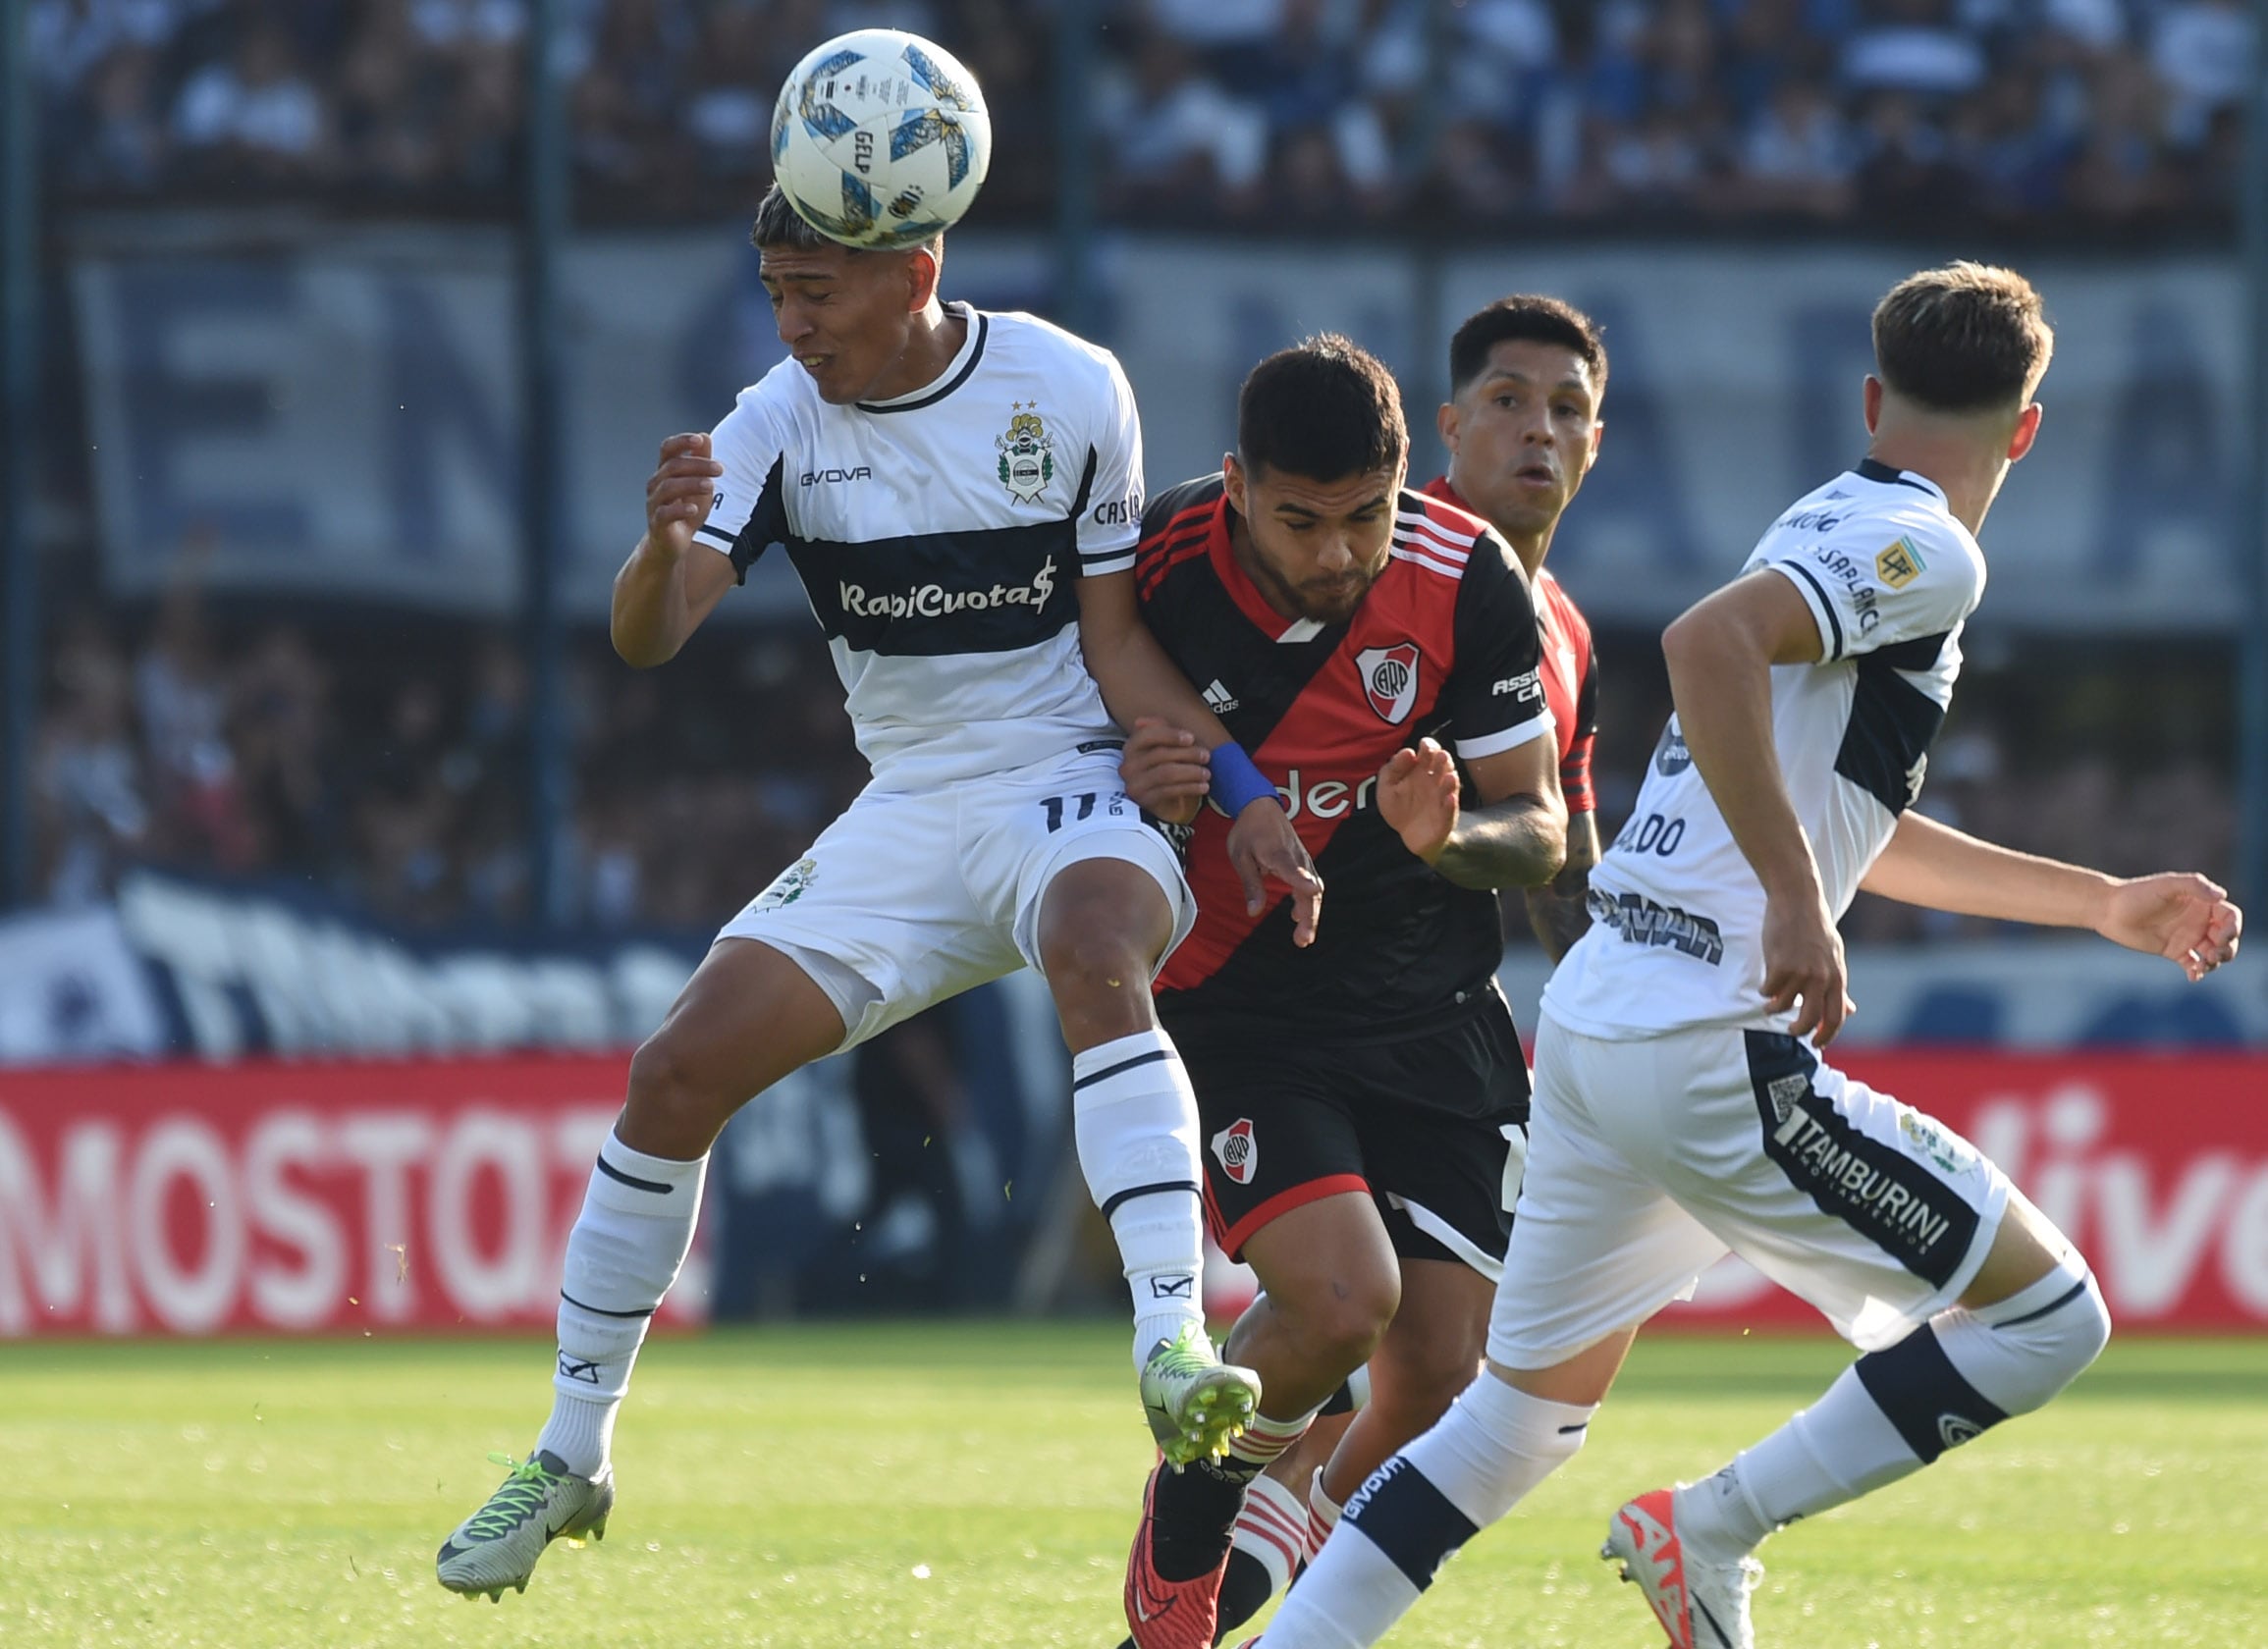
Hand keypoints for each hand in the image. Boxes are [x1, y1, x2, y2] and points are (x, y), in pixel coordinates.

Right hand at [646, 433, 723, 554]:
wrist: (673, 543)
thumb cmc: (685, 511)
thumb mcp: (698, 484)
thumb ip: (701, 462)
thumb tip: (705, 436)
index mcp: (665, 471)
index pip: (668, 449)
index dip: (681, 441)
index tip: (699, 440)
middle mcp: (656, 484)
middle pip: (673, 466)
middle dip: (698, 465)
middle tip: (720, 469)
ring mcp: (654, 503)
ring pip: (668, 487)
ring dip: (691, 483)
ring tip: (710, 486)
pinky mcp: (657, 522)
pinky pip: (665, 513)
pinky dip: (680, 510)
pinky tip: (694, 509)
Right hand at [1119, 718, 1209, 825]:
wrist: (1165, 803)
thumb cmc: (1166, 770)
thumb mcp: (1165, 747)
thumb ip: (1159, 731)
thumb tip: (1143, 720)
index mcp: (1131, 748)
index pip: (1147, 735)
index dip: (1170, 735)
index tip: (1191, 738)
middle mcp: (1128, 766)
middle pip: (1160, 754)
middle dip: (1188, 753)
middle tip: (1206, 755)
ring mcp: (1134, 785)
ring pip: (1166, 773)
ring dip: (1191, 772)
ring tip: (1207, 773)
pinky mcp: (1144, 801)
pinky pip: (1169, 791)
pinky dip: (1190, 788)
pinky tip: (1203, 786)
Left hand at [1225, 799, 1323, 946]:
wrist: (1260, 806)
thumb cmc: (1248, 831)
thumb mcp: (1240, 857)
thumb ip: (1251, 884)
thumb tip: (1254, 912)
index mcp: (1278, 854)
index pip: (1293, 870)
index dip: (1302, 882)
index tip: (1311, 892)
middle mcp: (1296, 858)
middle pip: (1310, 889)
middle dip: (1310, 916)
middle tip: (1303, 940)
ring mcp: (1303, 860)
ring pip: (1314, 891)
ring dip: (1311, 915)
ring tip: (1303, 937)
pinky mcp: (1303, 863)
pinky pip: (1310, 885)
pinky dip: (1308, 903)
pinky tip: (1299, 918)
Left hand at [1375, 738, 1459, 863]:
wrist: (1409, 835)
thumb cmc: (1399, 807)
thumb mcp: (1387, 787)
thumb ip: (1392, 768)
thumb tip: (1408, 752)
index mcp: (1421, 770)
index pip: (1429, 752)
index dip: (1429, 746)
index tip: (1424, 745)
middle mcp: (1435, 781)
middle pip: (1443, 765)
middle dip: (1442, 759)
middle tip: (1439, 755)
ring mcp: (1442, 798)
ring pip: (1450, 786)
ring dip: (1451, 781)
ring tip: (1449, 776)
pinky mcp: (1446, 817)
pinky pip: (1450, 810)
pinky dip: (1451, 805)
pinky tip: (1449, 798)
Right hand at [1760, 882, 1851, 1046]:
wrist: (1797, 900)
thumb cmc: (1815, 929)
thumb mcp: (1834, 958)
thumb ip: (1838, 986)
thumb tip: (1849, 1011)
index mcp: (1837, 977)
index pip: (1836, 1016)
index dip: (1826, 1034)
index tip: (1816, 1044)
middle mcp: (1821, 977)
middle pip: (1811, 1018)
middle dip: (1798, 1030)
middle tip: (1790, 1032)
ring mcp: (1801, 971)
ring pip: (1784, 1005)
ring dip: (1773, 1008)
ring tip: (1768, 1003)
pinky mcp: (1780, 964)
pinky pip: (1768, 989)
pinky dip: (1764, 991)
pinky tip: (1764, 984)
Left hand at [2097, 873, 2242, 981]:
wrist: (2108, 910)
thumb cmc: (2137, 893)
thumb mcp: (2166, 885)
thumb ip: (2194, 886)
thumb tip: (2221, 895)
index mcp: (2201, 903)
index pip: (2230, 917)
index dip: (2233, 928)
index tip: (2221, 937)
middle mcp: (2198, 920)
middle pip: (2227, 938)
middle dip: (2228, 949)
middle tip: (2214, 955)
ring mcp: (2187, 937)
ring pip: (2213, 953)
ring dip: (2215, 962)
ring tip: (2203, 965)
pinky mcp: (2174, 951)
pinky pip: (2193, 964)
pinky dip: (2198, 972)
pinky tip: (2193, 976)